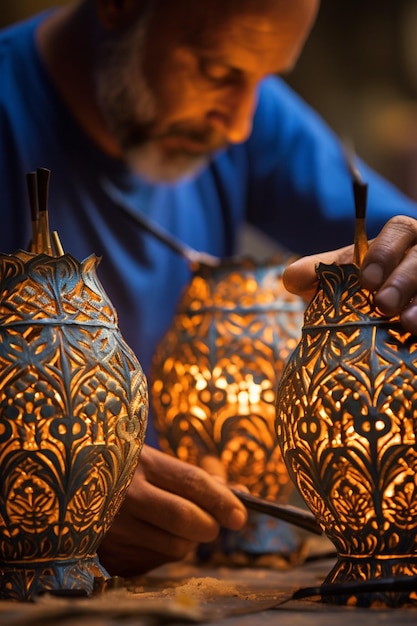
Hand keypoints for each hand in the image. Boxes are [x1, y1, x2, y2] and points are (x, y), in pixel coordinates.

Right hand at [97, 445, 246, 576]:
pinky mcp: (108, 555)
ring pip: (174, 548)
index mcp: (139, 462)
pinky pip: (156, 563)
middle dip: (208, 525)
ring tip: (169, 524)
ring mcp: (113, 528)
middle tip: (209, 522)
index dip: (221, 500)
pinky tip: (148, 536)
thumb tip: (239, 495)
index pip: (191, 484)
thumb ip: (195, 477)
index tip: (240, 515)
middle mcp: (123, 495)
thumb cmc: (122, 469)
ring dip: (186, 541)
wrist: (70, 482)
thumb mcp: (153, 460)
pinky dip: (162, 553)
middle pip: (186, 521)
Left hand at [283, 216, 416, 334]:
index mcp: (401, 238)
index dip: (384, 252)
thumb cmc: (362, 291)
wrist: (385, 324)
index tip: (365, 280)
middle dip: (404, 279)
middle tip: (384, 304)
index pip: (399, 230)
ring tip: (407, 324)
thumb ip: (318, 276)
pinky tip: (416, 337)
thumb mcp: (342, 279)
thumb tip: (292, 277)